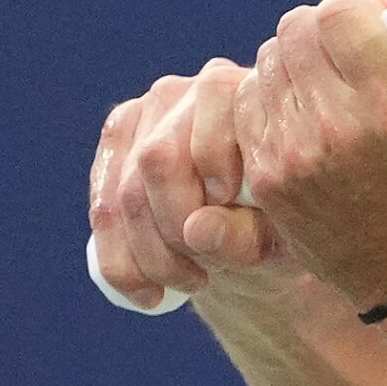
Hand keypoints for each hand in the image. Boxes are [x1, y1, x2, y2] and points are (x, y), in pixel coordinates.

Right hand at [90, 56, 280, 310]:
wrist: (254, 232)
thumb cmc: (282, 223)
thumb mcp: (284, 233)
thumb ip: (251, 231)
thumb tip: (196, 230)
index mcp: (242, 92)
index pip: (208, 123)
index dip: (212, 176)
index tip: (233, 232)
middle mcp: (187, 92)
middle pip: (156, 161)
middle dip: (173, 232)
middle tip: (202, 278)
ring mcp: (143, 115)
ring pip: (122, 192)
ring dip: (146, 255)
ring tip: (182, 288)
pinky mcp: (116, 147)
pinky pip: (102, 210)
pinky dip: (119, 261)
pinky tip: (145, 294)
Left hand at [235, 0, 386, 312]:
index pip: (336, 13)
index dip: (352, 12)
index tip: (369, 31)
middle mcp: (340, 128)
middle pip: (295, 29)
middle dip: (321, 34)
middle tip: (347, 59)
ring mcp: (296, 155)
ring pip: (266, 61)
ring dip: (294, 65)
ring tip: (330, 94)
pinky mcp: (267, 176)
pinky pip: (248, 103)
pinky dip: (273, 100)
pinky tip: (306, 121)